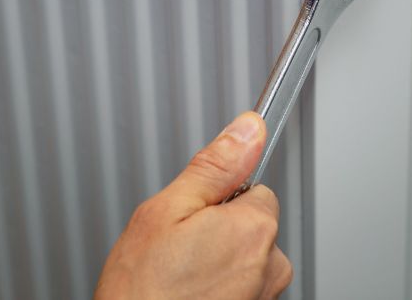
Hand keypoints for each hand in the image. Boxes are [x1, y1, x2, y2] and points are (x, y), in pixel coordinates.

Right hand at [95, 112, 292, 299]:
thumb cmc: (141, 293)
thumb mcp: (164, 211)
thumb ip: (214, 166)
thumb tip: (249, 129)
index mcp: (253, 228)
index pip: (255, 187)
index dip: (218, 198)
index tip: (194, 213)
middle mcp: (269, 266)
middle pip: (253, 225)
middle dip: (220, 229)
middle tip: (178, 247)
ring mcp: (263, 297)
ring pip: (247, 259)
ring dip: (219, 262)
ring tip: (179, 276)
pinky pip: (241, 289)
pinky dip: (219, 290)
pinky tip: (188, 295)